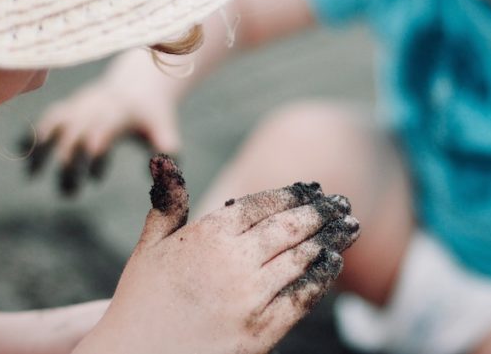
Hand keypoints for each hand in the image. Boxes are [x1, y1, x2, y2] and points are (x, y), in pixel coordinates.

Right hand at [21, 66, 181, 195]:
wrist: (138, 84)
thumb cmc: (152, 114)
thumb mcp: (164, 127)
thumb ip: (166, 147)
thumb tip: (165, 169)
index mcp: (118, 113)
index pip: (101, 133)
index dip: (95, 155)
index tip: (95, 179)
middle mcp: (94, 107)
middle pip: (74, 134)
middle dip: (68, 165)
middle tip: (69, 195)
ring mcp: (78, 105)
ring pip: (53, 124)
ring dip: (41, 148)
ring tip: (32, 176)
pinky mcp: (68, 107)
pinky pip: (46, 119)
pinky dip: (33, 133)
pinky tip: (22, 152)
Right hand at [76, 154, 359, 353]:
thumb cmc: (140, 303)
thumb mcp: (147, 248)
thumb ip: (167, 204)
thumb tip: (164, 159)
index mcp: (207, 235)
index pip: (262, 204)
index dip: (291, 195)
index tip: (312, 189)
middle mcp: (233, 261)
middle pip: (290, 227)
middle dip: (320, 213)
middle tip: (342, 203)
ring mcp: (251, 297)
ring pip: (303, 258)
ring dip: (331, 240)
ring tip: (350, 227)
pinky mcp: (263, 331)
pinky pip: (302, 297)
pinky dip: (322, 277)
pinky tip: (334, 263)